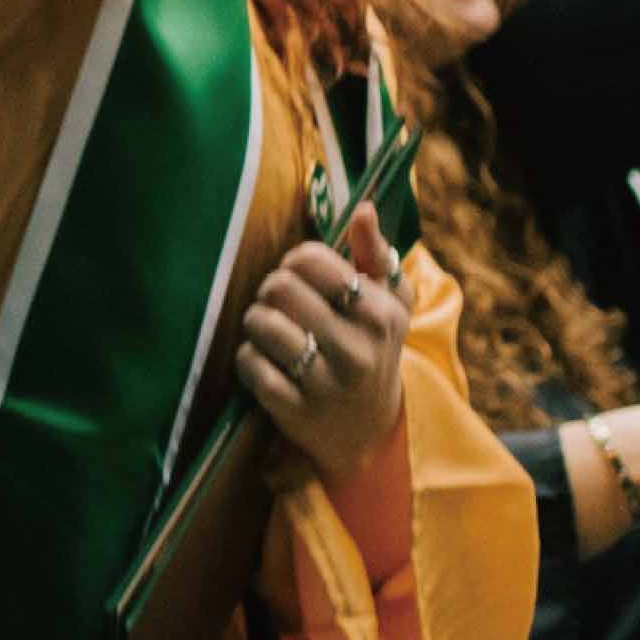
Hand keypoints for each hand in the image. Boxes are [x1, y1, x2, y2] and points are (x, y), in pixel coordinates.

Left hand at [235, 204, 412, 485]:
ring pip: (260, 323)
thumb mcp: (391, 303)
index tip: (302, 276)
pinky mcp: (294, 410)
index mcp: (380, 314)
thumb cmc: (374, 348)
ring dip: (257, 322)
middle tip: (281, 303)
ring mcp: (325, 383)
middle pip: (279, 287)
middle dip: (271, 290)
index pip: (312, 260)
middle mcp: (357, 349)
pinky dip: (249, 356)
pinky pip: (249, 363)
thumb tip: (363, 208)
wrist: (369, 431)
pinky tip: (266, 361)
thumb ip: (375, 253)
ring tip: (273, 331)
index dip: (295, 261)